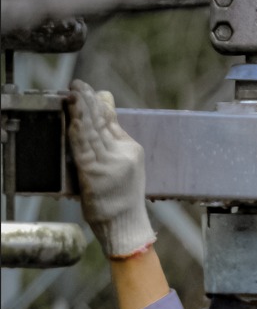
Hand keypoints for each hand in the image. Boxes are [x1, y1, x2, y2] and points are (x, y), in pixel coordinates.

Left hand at [67, 81, 154, 258]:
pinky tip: (71, 119)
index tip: (86, 89)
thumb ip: (115, 133)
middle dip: (88, 101)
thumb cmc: (122, 197)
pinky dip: (76, 131)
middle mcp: (123, 154)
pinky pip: (83, 148)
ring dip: (80, 111)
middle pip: (102, 122)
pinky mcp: (95, 173)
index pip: (111, 120)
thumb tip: (106, 101)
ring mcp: (109, 163)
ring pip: (92, 132)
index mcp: (132, 150)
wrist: (125, 224)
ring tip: (72, 94)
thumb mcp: (126, 163)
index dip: (97, 103)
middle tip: (77, 84)